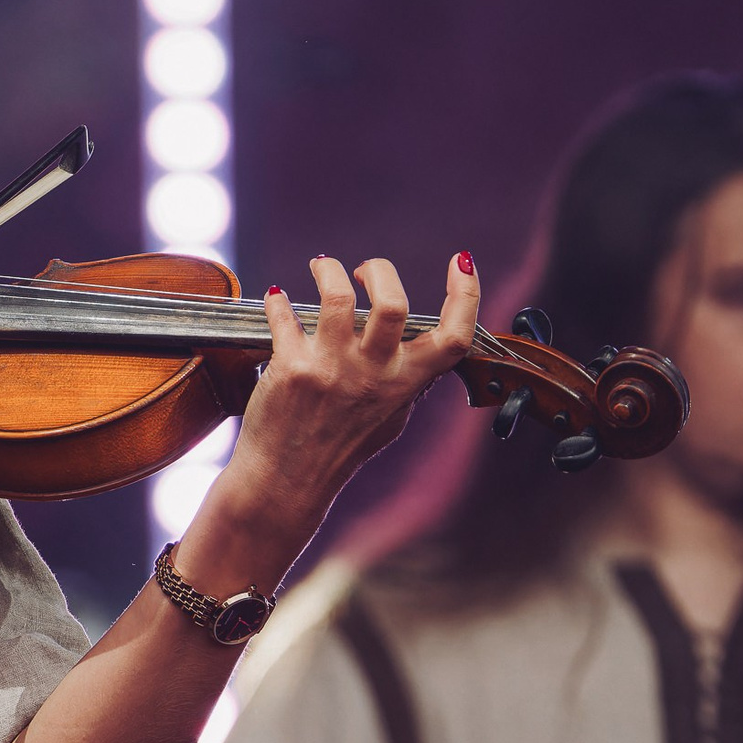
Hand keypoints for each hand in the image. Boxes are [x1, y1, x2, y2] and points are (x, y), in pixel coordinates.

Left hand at [220, 252, 480, 527]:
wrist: (286, 481)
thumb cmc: (338, 449)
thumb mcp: (389, 420)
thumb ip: (407, 383)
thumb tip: (425, 350)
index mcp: (404, 384)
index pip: (453, 338)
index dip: (465, 294)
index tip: (461, 262)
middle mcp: (372, 375)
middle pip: (392, 304)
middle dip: (380, 270)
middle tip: (364, 271)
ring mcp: (331, 370)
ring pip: (337, 297)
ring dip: (328, 270)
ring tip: (322, 267)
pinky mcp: (292, 368)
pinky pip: (284, 316)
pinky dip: (277, 301)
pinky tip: (277, 300)